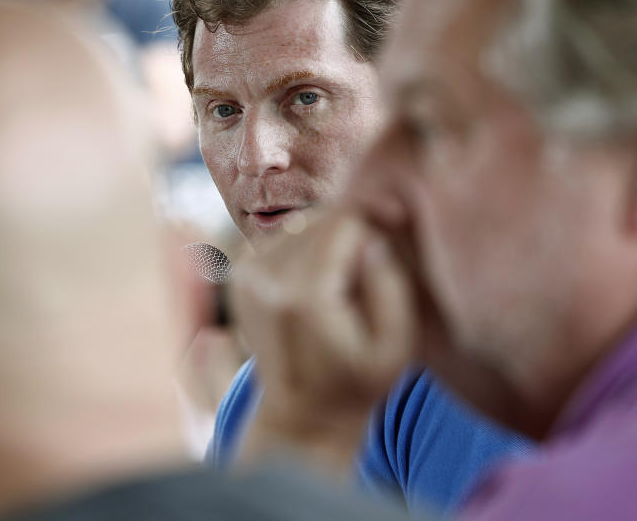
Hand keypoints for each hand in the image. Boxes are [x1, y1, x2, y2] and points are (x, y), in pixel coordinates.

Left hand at [229, 208, 418, 470]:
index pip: (344, 220)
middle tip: (375, 264)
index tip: (396, 234)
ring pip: (301, 222)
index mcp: (304, 294)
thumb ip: (391, 285)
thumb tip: (374, 237)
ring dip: (329, 238)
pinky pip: (282, 237)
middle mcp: (265, 277)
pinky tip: (322, 280)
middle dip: (353, 230)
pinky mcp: (240, 276)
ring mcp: (246, 275)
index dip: (377, 220)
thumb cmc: (357, 387)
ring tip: (348, 278)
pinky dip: (306, 248)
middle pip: (320, 217)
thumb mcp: (395, 347)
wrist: (302, 418)